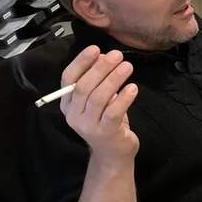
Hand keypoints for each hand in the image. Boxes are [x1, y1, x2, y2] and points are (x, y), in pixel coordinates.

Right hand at [59, 46, 139, 163]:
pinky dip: (123, 98)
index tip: (95, 48)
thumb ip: (99, 79)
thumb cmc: (106, 121)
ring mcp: (88, 126)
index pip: (68, 79)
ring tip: (128, 66)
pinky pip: (113, 112)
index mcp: (68, 104)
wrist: (113, 153)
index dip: (81, 62)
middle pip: (84, 87)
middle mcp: (73, 115)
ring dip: (113, 79)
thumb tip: (104, 56)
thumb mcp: (100, 99)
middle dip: (100, 68)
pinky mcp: (105, 133)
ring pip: (98, 98)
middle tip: (117, 55)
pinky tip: (133, 87)